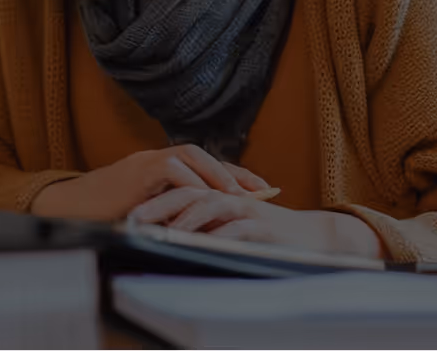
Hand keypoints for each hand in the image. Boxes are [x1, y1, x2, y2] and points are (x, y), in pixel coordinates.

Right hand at [28, 145, 271, 221]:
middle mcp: (155, 159)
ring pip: (189, 155)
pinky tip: (204, 197)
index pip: (203, 166)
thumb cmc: (105, 216)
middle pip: (201, 154)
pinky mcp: (137, 171)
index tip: (262, 190)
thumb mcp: (147, 215)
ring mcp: (145, 162)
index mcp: (160, 168)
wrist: (69, 209)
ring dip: (215, 174)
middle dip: (233, 171)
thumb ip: (172, 215)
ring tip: (236, 194)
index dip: (234, 175)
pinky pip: (170, 169)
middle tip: (261, 190)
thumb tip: (205, 231)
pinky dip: (189, 182)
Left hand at [127, 187, 382, 258]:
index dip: (153, 200)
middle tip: (136, 218)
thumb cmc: (262, 236)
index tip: (128, 216)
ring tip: (167, 231)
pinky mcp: (262, 224)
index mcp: (214, 196)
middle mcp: (227, 196)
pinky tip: (206, 245)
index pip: (178, 191)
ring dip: (188, 218)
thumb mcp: (226, 230)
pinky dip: (221, 235)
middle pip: (188, 192)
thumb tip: (166, 237)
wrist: (308, 237)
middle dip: (160, 205)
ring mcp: (245, 208)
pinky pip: (238, 228)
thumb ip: (202, 228)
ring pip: (211, 205)